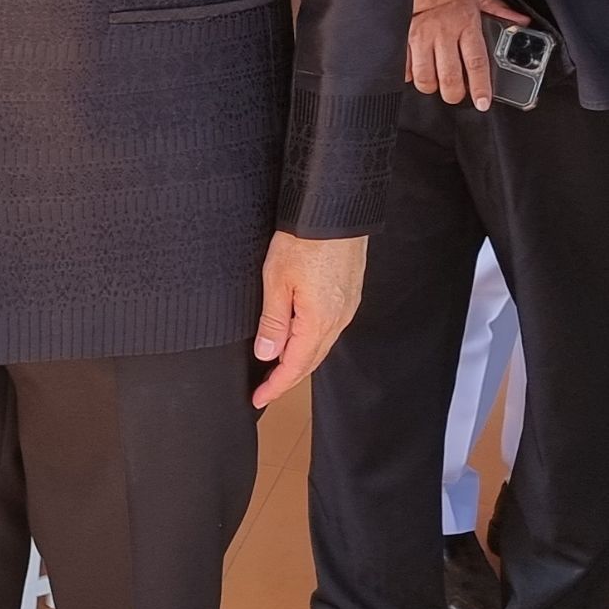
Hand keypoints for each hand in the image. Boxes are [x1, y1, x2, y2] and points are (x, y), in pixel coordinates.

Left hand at [252, 232, 367, 410]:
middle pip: (310, 361)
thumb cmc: (305, 241)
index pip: (295, 366)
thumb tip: (268, 354)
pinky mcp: (350, 295)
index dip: (275, 386)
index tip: (259, 398)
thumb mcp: (277, 281)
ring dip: (300, 361)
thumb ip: (273, 322)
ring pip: (321, 346)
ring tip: (278, 370)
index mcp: (318, 322)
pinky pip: (330, 329)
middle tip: (265, 390)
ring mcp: (347, 308)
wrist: (335, 211)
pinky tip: (301, 340)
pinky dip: (312, 342)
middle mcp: (338, 320)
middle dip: (287, 379)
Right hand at [408, 0, 529, 107]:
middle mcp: (443, 33)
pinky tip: (413, 72)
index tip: (482, 102)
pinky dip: (407, 74)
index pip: (477, 63)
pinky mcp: (401, 34)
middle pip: (450, 77)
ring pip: (425, 76)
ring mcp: (420, 35)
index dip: (480, 87)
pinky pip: (402, 64)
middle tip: (456, 95)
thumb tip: (521, 23)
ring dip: (430, 86)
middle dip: (454, 94)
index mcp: (466, 24)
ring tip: (434, 83)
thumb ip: (500, 11)